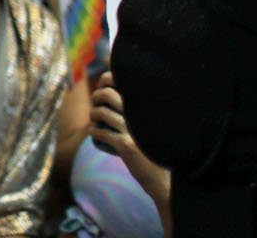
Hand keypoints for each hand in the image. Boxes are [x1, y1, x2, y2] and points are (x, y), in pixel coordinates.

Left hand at [90, 73, 170, 203]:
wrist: (163, 177)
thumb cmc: (153, 146)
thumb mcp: (147, 122)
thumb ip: (134, 104)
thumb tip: (109, 86)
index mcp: (145, 104)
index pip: (118, 79)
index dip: (105, 80)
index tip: (103, 88)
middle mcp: (140, 114)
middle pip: (106, 94)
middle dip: (96, 97)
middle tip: (98, 105)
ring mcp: (132, 129)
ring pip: (100, 112)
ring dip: (93, 116)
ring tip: (97, 121)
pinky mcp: (125, 145)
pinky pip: (99, 132)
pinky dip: (94, 132)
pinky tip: (97, 134)